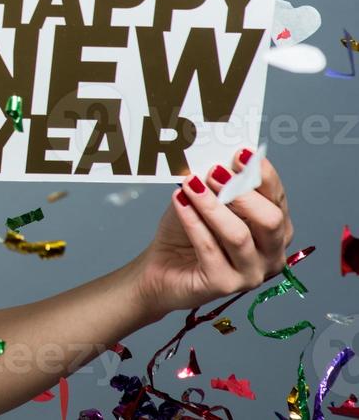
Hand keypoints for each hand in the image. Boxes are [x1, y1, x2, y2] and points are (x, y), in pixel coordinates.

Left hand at [131, 146, 293, 319]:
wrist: (160, 267)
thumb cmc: (187, 232)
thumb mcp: (206, 202)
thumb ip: (219, 186)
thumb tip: (221, 161)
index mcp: (275, 230)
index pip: (278, 199)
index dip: (262, 175)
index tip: (240, 153)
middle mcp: (271, 254)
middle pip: (270, 220)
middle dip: (242, 192)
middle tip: (213, 172)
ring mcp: (251, 274)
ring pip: (238, 235)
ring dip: (212, 206)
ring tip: (190, 184)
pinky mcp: (225, 285)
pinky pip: (209, 248)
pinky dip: (193, 221)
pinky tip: (179, 202)